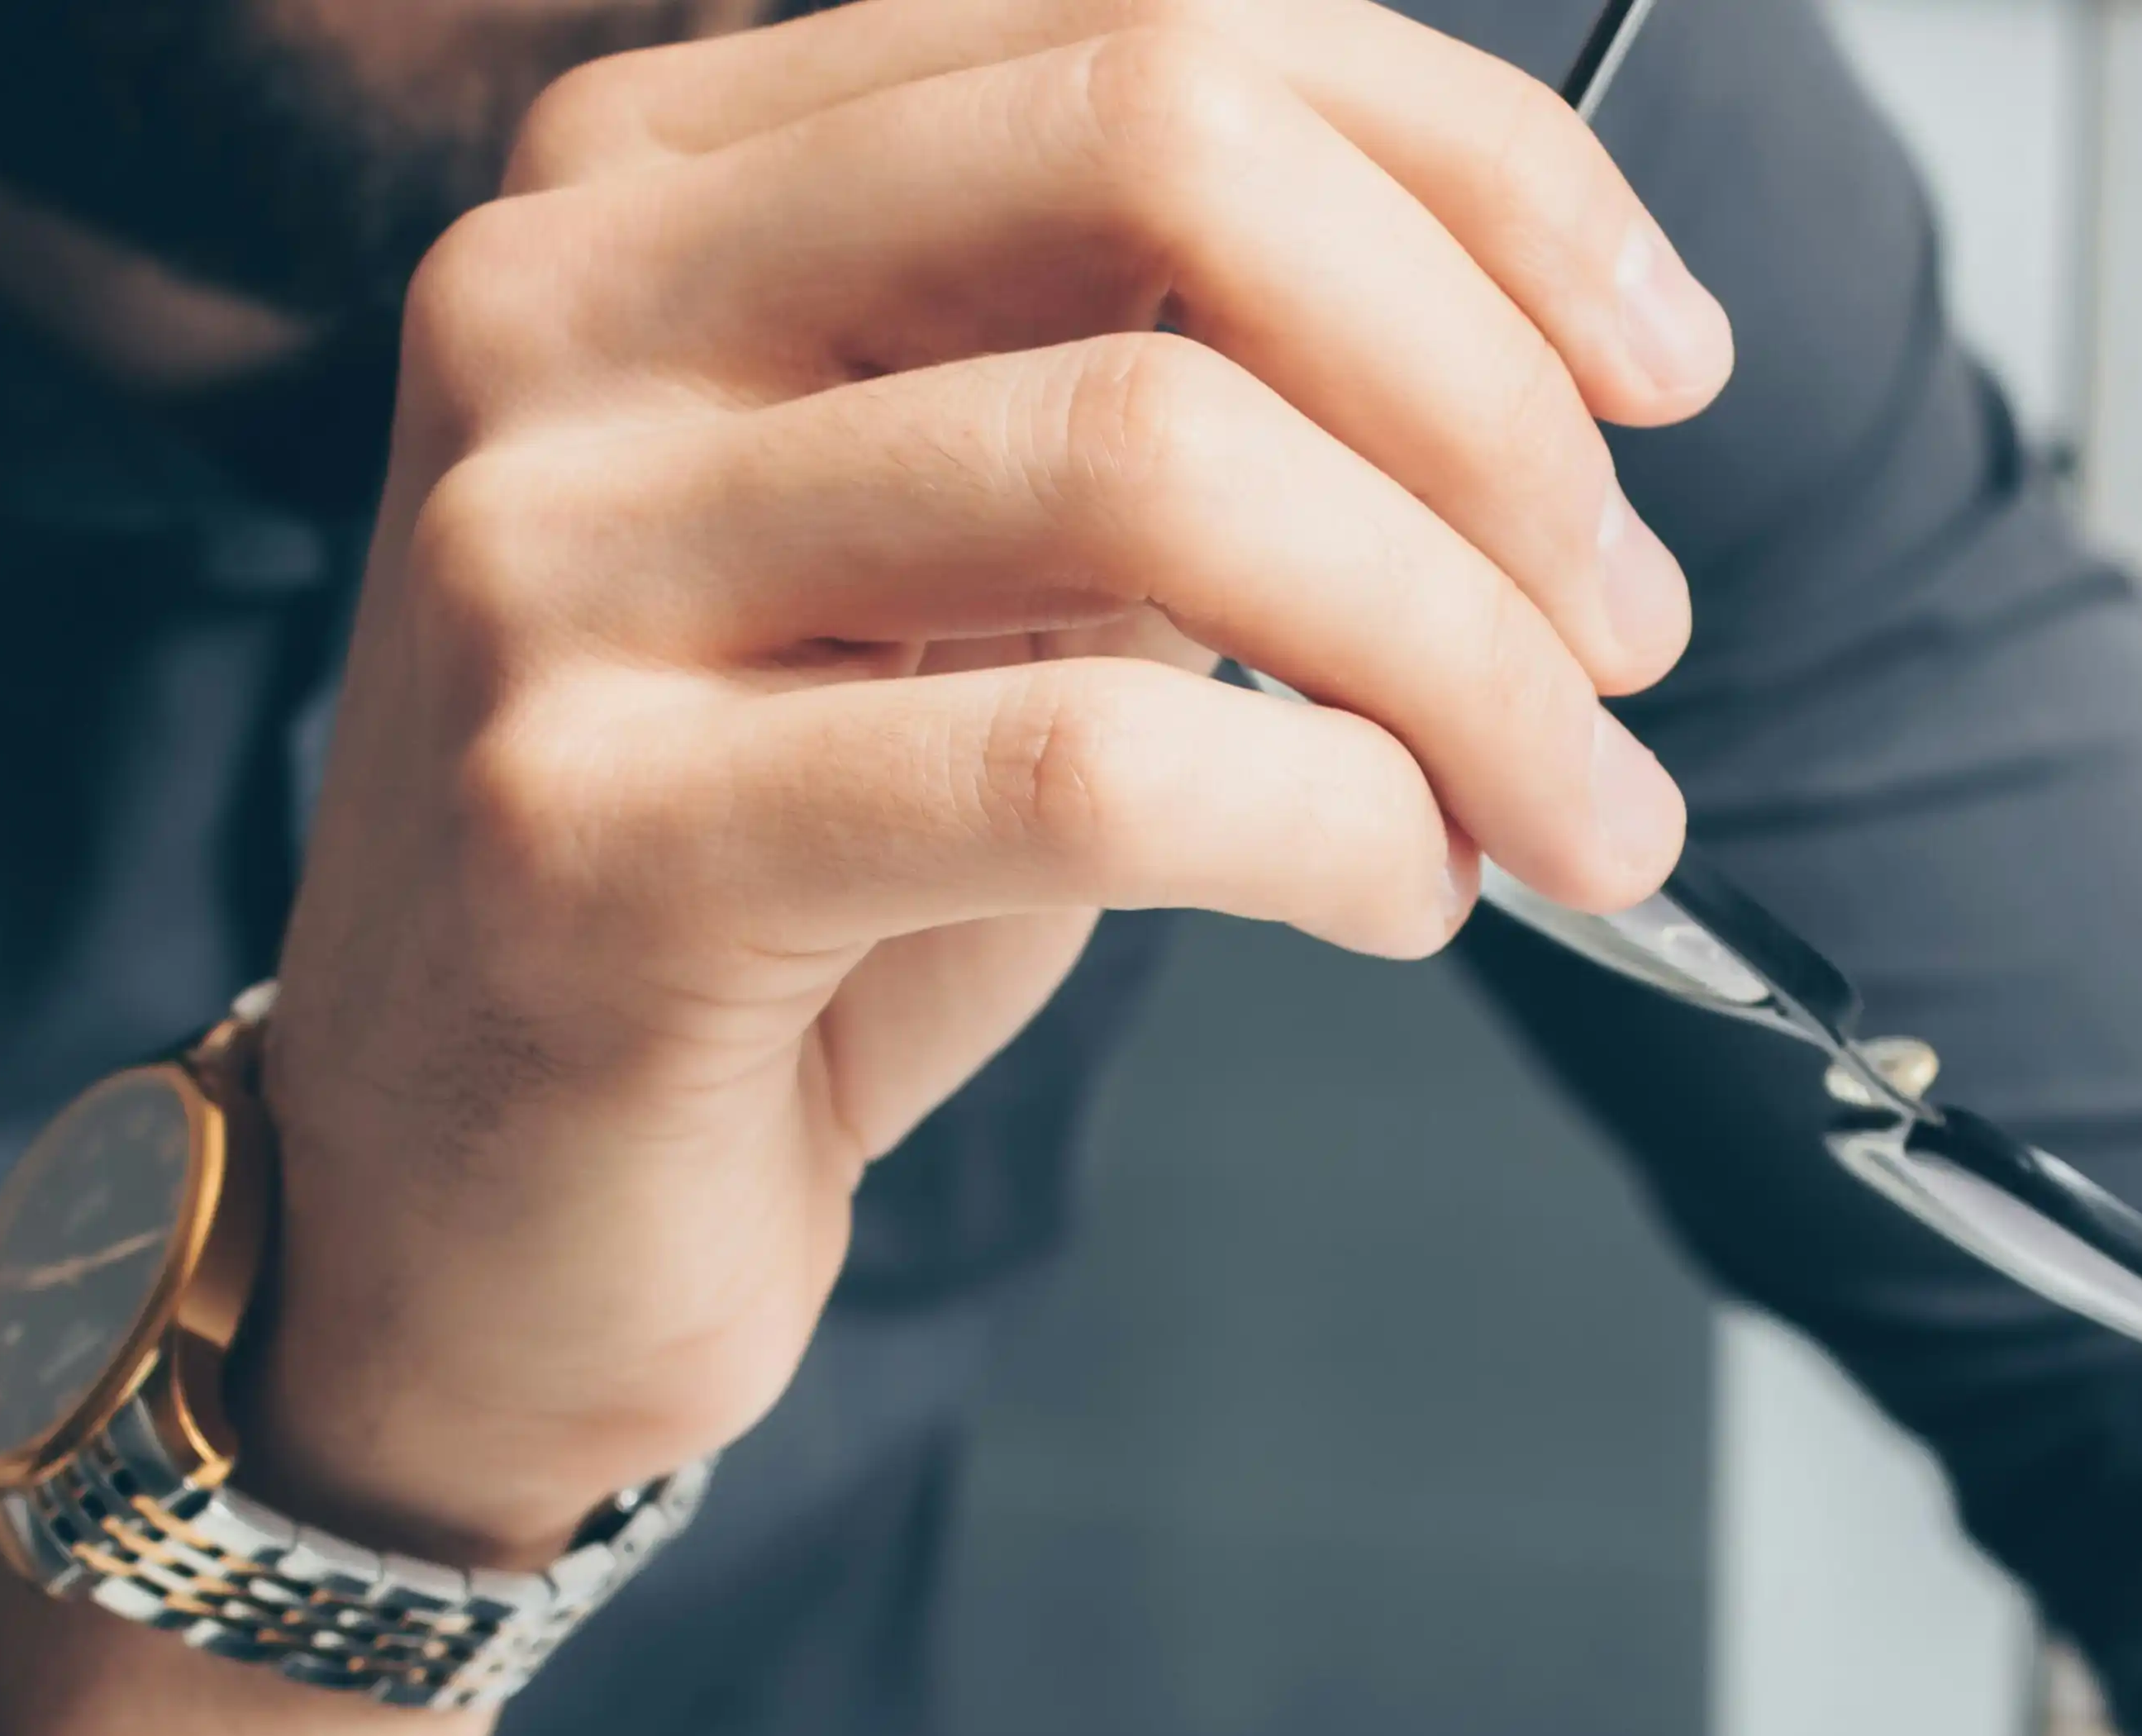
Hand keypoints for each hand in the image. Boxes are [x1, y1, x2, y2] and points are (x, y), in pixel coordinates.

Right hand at [247, 0, 1733, 1560]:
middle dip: (1490, 403)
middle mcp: (569, 305)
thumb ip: (1170, 400)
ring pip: (1162, 460)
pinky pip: (1087, 766)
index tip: (1662, 367)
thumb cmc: (775, 890)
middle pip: (1165, 153)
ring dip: (1464, 657)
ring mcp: (551, 561)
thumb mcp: (984, 577)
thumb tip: (1551, 366)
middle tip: (1629, 628)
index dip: (1478, 177)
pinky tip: (1393, 893)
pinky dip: (1332, 825)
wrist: (479, 1212)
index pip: (1150, 25)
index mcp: (675, 181)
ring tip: (1561, 811)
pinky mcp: (590, 834)